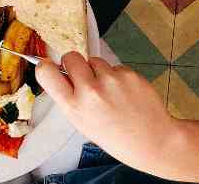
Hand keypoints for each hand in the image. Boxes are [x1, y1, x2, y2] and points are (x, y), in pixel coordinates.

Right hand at [37, 53, 181, 172]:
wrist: (153, 140)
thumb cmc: (115, 136)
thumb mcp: (82, 123)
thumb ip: (69, 98)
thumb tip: (59, 72)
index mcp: (74, 107)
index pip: (46, 72)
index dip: (46, 66)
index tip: (50, 67)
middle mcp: (90, 91)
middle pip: (70, 57)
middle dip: (74, 64)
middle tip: (84, 78)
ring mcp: (111, 80)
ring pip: (95, 60)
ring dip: (98, 71)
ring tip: (110, 92)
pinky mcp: (129, 74)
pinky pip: (115, 67)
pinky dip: (117, 76)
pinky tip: (125, 93)